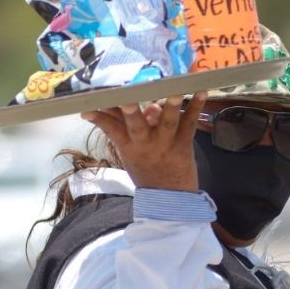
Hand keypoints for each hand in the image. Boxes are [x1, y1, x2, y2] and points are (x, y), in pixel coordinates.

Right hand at [82, 91, 206, 191]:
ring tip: (174, 91)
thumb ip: (133, 127)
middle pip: (136, 125)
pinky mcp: (183, 144)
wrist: (169, 197)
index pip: (110, 128)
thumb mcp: (130, 153)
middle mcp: (145, 144)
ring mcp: (165, 143)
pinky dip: (195, 107)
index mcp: (128, 146)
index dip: (99, 117)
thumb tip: (147, 105)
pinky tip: (201, 92)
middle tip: (129, 99)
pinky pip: (190, 123)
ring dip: (170, 106)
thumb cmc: (147, 171)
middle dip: (131, 112)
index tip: (87, 106)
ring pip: (166, 122)